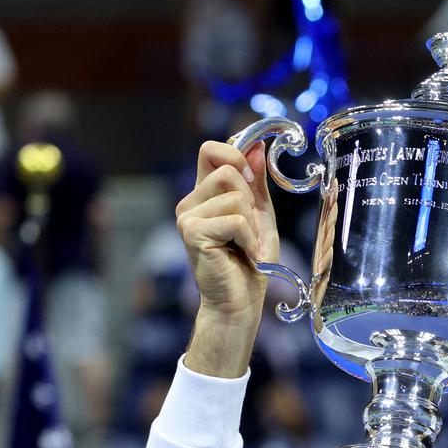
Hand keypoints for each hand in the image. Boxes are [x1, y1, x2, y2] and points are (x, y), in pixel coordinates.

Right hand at [176, 140, 279, 376]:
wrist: (241, 301)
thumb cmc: (251, 262)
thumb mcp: (260, 215)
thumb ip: (256, 182)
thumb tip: (257, 146)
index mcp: (203, 194)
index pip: (210, 149)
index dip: (235, 155)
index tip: (251, 181)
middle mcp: (189, 202)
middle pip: (228, 171)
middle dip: (251, 201)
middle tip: (249, 231)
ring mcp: (187, 217)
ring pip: (235, 196)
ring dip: (251, 224)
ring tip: (246, 245)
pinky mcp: (192, 233)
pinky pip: (235, 220)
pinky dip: (249, 239)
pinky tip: (244, 255)